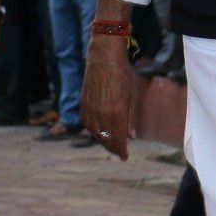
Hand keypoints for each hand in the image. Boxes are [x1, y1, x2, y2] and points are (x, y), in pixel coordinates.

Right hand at [80, 36, 133, 158]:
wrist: (104, 57)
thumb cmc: (122, 74)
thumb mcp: (132, 96)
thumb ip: (131, 118)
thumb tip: (131, 137)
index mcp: (117, 112)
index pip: (118, 139)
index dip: (121, 151)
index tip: (125, 157)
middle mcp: (102, 113)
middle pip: (106, 139)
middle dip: (113, 148)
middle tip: (119, 152)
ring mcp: (90, 108)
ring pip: (95, 133)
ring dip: (102, 141)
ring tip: (110, 144)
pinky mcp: (83, 103)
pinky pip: (87, 123)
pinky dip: (93, 131)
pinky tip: (99, 132)